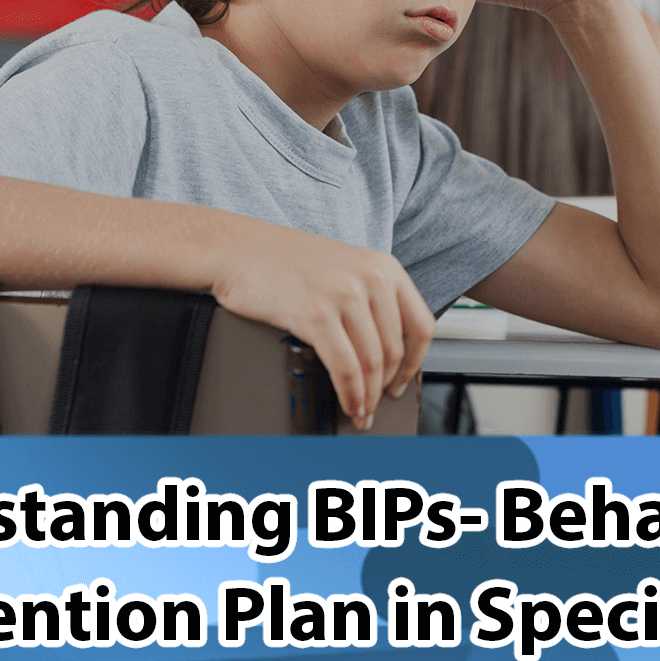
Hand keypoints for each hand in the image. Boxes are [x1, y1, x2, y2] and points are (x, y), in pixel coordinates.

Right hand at [208, 227, 433, 428]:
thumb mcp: (343, 269)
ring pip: (372, 363)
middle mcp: (371, 278)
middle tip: (377, 405)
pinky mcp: (316, 314)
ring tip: (361, 412)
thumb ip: (369, 299)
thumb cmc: (283, 261)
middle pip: (395, 350)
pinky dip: (350, 393)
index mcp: (385, 267)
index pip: (421, 325)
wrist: (238, 248)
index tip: (403, 380)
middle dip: (386, 386)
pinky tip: (347, 403)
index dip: (416, 363)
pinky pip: (345, 366)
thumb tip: (385, 350)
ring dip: (368, 396)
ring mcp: (345, 295)